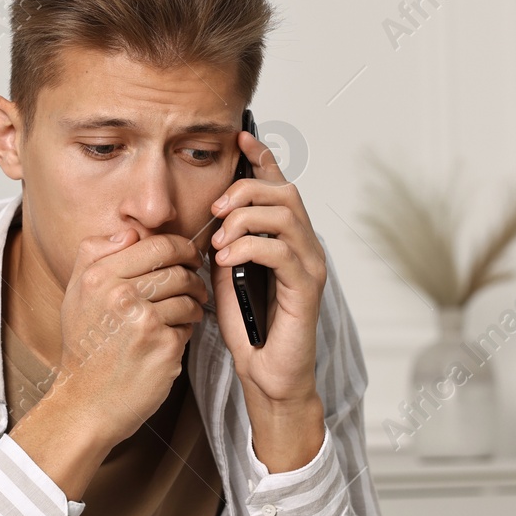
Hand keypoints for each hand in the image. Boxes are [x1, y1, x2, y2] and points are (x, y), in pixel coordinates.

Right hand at [48, 228, 209, 448]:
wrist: (87, 402)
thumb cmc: (85, 348)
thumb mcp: (76, 294)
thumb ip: (95, 254)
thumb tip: (130, 232)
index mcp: (99, 277)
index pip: (156, 245)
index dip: (181, 247)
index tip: (188, 256)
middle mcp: (120, 295)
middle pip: (178, 268)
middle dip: (193, 274)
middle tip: (195, 284)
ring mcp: (144, 321)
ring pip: (188, 296)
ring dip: (194, 303)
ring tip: (187, 312)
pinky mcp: (164, 347)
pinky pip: (189, 325)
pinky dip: (187, 329)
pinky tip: (172, 337)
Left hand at [208, 129, 326, 412]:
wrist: (267, 377)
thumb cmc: (249, 331)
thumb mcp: (224, 279)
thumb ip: (223, 246)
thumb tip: (205, 222)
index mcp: (286, 241)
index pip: (279, 188)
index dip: (262, 159)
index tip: (240, 139)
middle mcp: (305, 248)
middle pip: (285, 193)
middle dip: (245, 191)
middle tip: (215, 209)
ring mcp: (310, 267)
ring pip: (285, 216)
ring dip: (244, 220)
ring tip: (218, 241)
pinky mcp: (307, 289)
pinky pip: (281, 251)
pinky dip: (249, 247)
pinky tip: (226, 260)